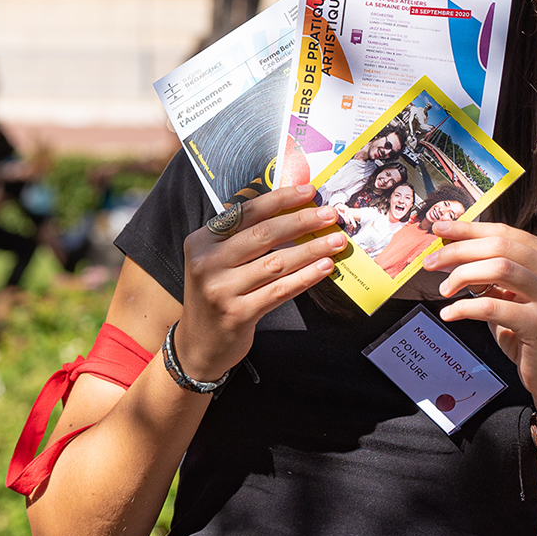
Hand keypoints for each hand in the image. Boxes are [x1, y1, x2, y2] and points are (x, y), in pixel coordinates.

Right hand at [176, 184, 347, 380]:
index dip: (280, 199)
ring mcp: (221, 290)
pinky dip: (306, 277)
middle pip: (263, 235)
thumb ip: (242, 236)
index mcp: (201, 241)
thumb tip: (290, 209)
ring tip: (336, 241)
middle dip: (302, 221)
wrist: (199, 343)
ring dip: (311, 249)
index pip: (246, 212)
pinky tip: (324, 267)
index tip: (309, 192)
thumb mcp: (216, 261)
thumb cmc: (217, 294)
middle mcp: (207, 263)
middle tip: (330, 215)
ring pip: (276, 263)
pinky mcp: (238, 314)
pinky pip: (280, 290)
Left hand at [427, 221, 536, 413]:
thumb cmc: (528, 328)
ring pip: (499, 268)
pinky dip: (464, 307)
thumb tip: (448, 249)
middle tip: (431, 262)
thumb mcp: (511, 292)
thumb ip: (489, 269)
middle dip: (459, 250)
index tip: (439, 228)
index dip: (468, 229)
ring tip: (443, 289)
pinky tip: (449, 313)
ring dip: (462, 275)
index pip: (504, 232)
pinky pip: (492, 306)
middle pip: (499, 246)